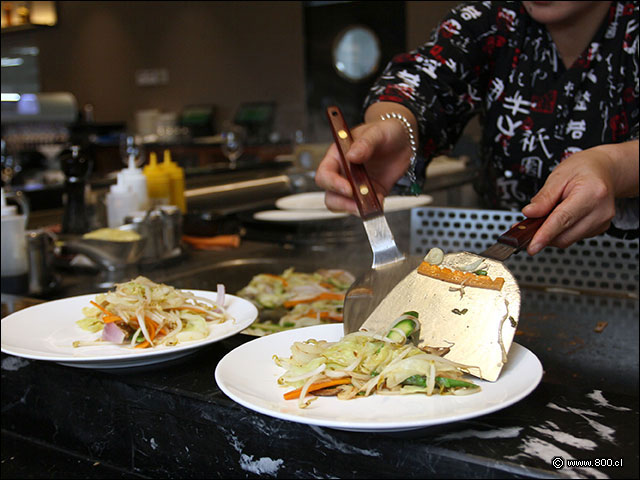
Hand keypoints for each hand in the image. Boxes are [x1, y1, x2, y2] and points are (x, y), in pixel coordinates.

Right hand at [315, 103, 417, 214]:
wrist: (403, 141)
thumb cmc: (385, 131)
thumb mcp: (377, 132)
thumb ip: (365, 143)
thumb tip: (352, 155)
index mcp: (338, 156)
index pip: (324, 174)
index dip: (332, 184)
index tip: (348, 188)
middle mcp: (343, 173)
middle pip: (330, 195)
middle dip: (342, 203)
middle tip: (358, 202)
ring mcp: (356, 185)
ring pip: (344, 205)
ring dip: (355, 208)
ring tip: (371, 203)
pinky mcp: (370, 193)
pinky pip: (366, 207)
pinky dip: (372, 208)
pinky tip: (380, 201)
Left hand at [521, 142, 638, 254]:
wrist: (603, 170)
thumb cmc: (583, 169)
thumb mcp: (559, 176)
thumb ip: (543, 197)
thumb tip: (529, 213)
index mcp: (591, 192)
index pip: (564, 219)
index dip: (545, 234)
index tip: (532, 246)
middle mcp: (601, 210)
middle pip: (565, 236)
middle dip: (543, 234)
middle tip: (528, 226)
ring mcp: (602, 221)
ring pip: (568, 239)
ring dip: (551, 234)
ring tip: (547, 215)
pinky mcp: (600, 228)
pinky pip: (574, 237)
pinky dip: (561, 232)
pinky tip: (560, 218)